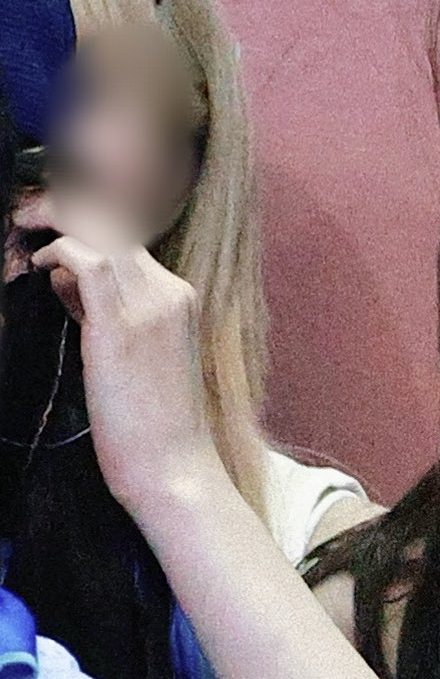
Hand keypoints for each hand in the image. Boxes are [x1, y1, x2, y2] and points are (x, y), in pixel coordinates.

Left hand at [24, 193, 222, 524]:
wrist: (173, 469)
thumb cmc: (150, 428)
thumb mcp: (129, 357)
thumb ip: (100, 311)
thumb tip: (61, 278)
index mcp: (178, 298)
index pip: (125, 240)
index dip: (81, 227)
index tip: (45, 231)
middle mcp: (169, 291)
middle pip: (113, 222)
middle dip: (63, 210)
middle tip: (23, 215)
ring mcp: (150, 304)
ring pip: (99, 231)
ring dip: (55, 221)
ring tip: (21, 227)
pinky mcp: (122, 323)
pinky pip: (84, 259)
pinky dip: (55, 251)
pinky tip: (35, 266)